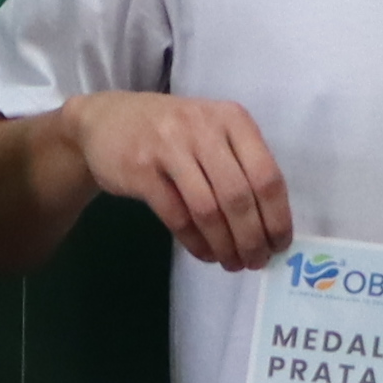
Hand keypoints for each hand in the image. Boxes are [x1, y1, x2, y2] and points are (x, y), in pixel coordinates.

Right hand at [69, 94, 295, 270]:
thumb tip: (270, 225)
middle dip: (252, 238)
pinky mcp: (141, 169)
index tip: (279, 245)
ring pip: (208, 209)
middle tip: (256, 262)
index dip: (277, 217)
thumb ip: (241, 165)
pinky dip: (195, 242)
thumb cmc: (170, 132)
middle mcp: (203, 128)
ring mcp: (169, 147)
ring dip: (224, 244)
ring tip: (232, 263)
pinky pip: (176, 216)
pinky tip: (205, 254)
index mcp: (232, 119)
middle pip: (239, 196)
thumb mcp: (211, 132)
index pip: (267, 175)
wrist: (104, 122)